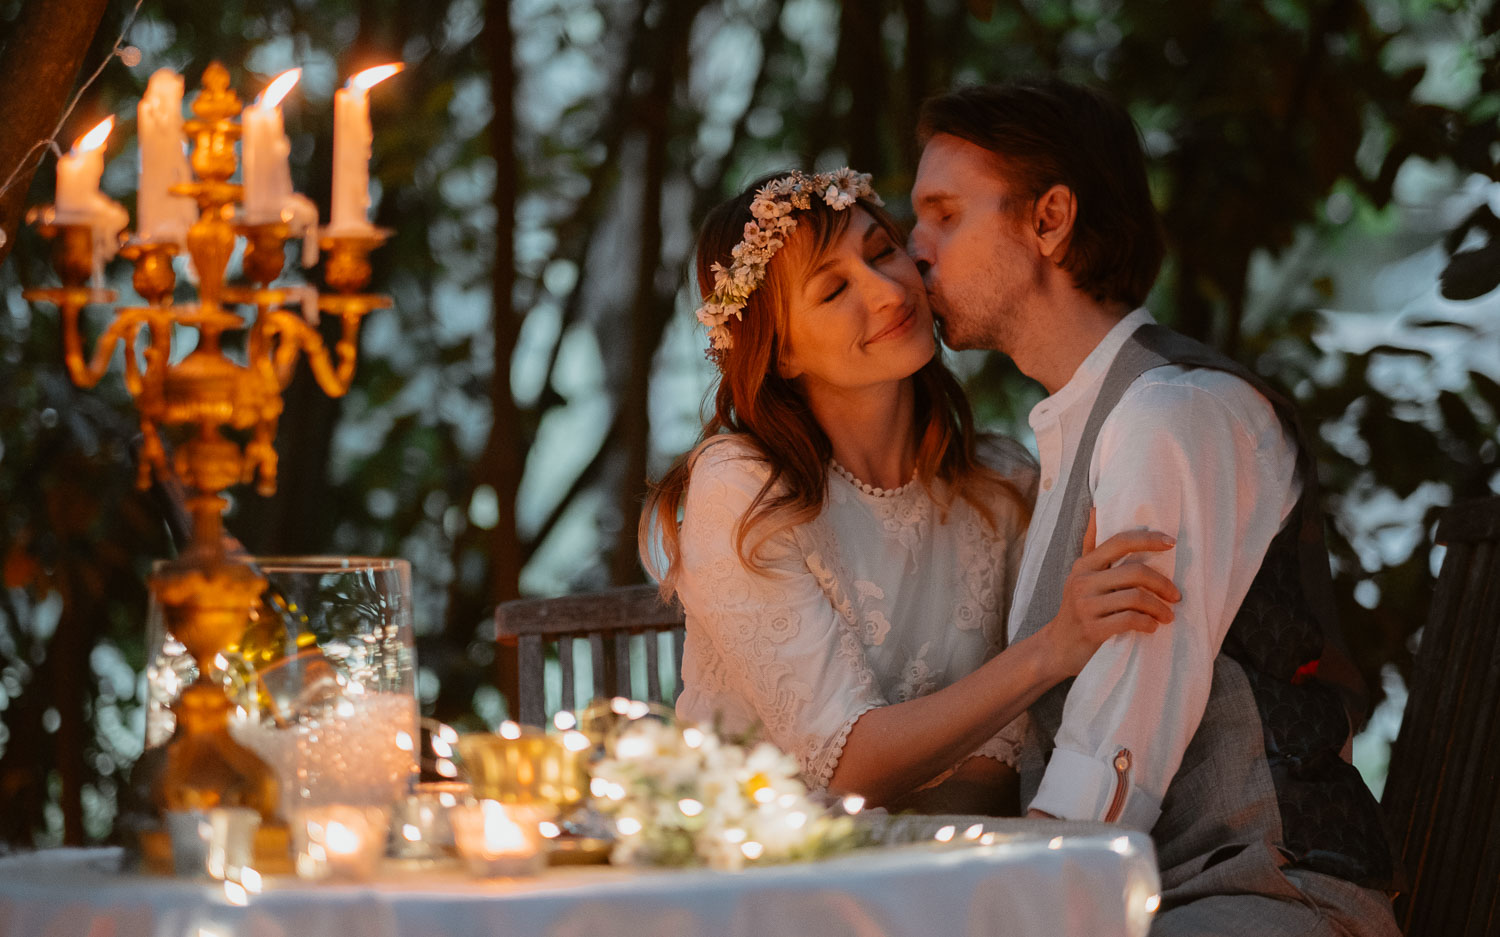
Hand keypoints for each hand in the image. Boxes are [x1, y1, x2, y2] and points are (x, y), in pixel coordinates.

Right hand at [1041, 511, 1178, 676]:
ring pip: (1135, 598)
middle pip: (1134, 572)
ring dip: (1159, 608)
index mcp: (1084, 565)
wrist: (1058, 646)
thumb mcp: (1080, 574)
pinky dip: (1147, 623)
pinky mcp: (1093, 629)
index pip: (1120, 542)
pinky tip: (1152, 627)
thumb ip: (1091, 545)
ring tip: (1168, 616)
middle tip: (1176, 596)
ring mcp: (1086, 606)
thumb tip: (1095, 509)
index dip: (1148, 539)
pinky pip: (1129, 620)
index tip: (1171, 543)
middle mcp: (1083, 581)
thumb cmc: (1077, 608)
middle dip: (1162, 584)